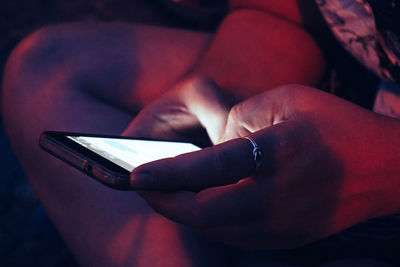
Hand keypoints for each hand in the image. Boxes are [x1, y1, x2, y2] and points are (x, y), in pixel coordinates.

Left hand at [130, 85, 399, 248]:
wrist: (384, 167)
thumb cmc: (333, 124)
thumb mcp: (286, 100)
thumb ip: (239, 120)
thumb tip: (206, 146)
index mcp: (282, 150)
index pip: (215, 167)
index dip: (171, 172)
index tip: (136, 174)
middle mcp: (283, 195)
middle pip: (208, 213)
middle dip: (167, 202)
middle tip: (144, 187)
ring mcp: (286, 223)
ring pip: (217, 231)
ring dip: (185, 214)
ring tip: (165, 196)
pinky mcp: (288, 238)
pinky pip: (235, 237)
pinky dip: (209, 223)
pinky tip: (199, 207)